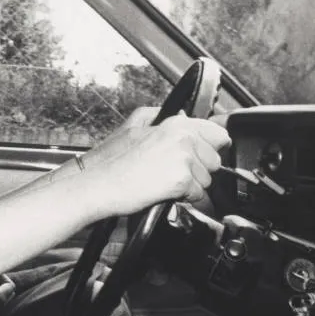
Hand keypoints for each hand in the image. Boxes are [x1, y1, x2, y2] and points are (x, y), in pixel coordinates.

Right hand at [84, 116, 230, 216]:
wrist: (97, 183)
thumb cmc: (110, 160)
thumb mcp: (134, 125)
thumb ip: (162, 118)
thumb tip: (183, 116)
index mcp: (175, 123)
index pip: (218, 133)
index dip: (210, 149)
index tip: (202, 157)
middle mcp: (184, 137)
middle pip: (215, 160)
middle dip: (200, 170)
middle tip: (173, 174)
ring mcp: (184, 158)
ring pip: (207, 180)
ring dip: (191, 186)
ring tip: (165, 183)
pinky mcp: (181, 180)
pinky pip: (198, 195)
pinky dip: (184, 199)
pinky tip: (164, 193)